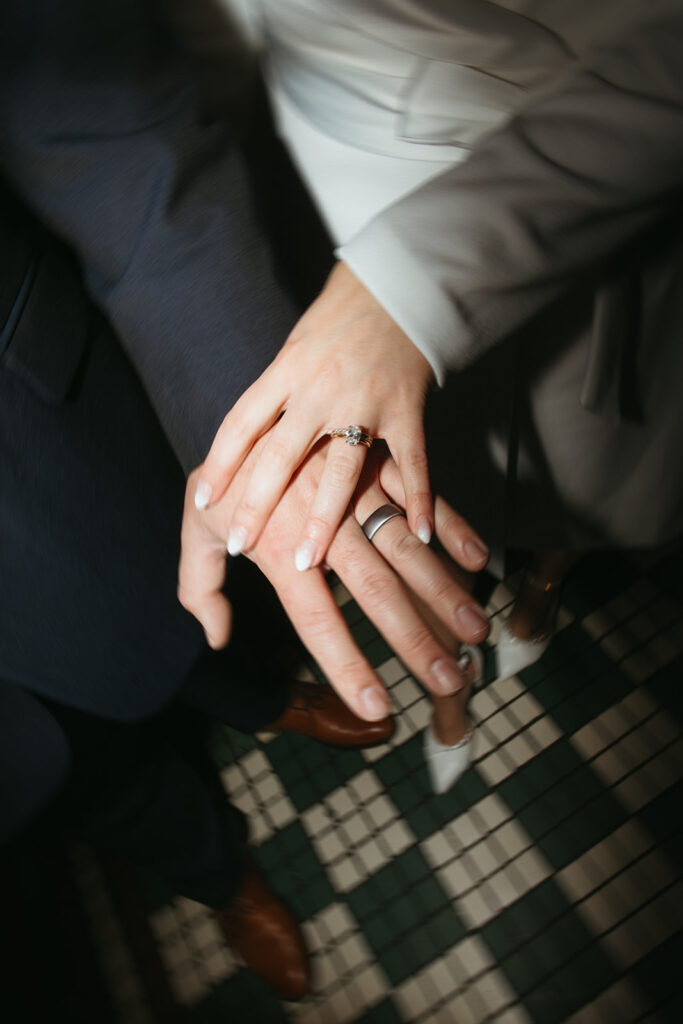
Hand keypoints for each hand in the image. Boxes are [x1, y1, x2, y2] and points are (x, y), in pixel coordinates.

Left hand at [179, 443, 488, 720]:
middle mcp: (322, 523)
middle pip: (375, 592)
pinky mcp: (376, 461)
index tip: (379, 707)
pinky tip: (477, 559)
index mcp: (280, 548)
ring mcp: (354, 491)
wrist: (246, 395)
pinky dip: (449, 524)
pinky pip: (418, 495)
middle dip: (415, 640)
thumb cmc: (223, 476)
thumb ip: (202, 587)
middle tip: (450, 680)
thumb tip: (218, 640)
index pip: (317, 620)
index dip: (348, 666)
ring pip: (406, 548)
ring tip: (475, 630)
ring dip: (444, 591)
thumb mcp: (196, 526)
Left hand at [192, 261, 434, 571]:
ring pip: (339, 470)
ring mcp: (365, 402)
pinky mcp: (407, 410)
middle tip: (239, 542)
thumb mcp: (295, 347)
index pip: (241, 422)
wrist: (398, 286)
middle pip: (280, 455)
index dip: (220, 463)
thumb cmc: (340, 318)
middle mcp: (319, 389)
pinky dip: (420, 499)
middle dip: (257, 503)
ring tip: (306, 560)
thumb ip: (277, 394)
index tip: (203, 501)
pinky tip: (420, 535)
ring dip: (323, 519)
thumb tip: (249, 439)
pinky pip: (414, 462)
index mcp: (286, 370)